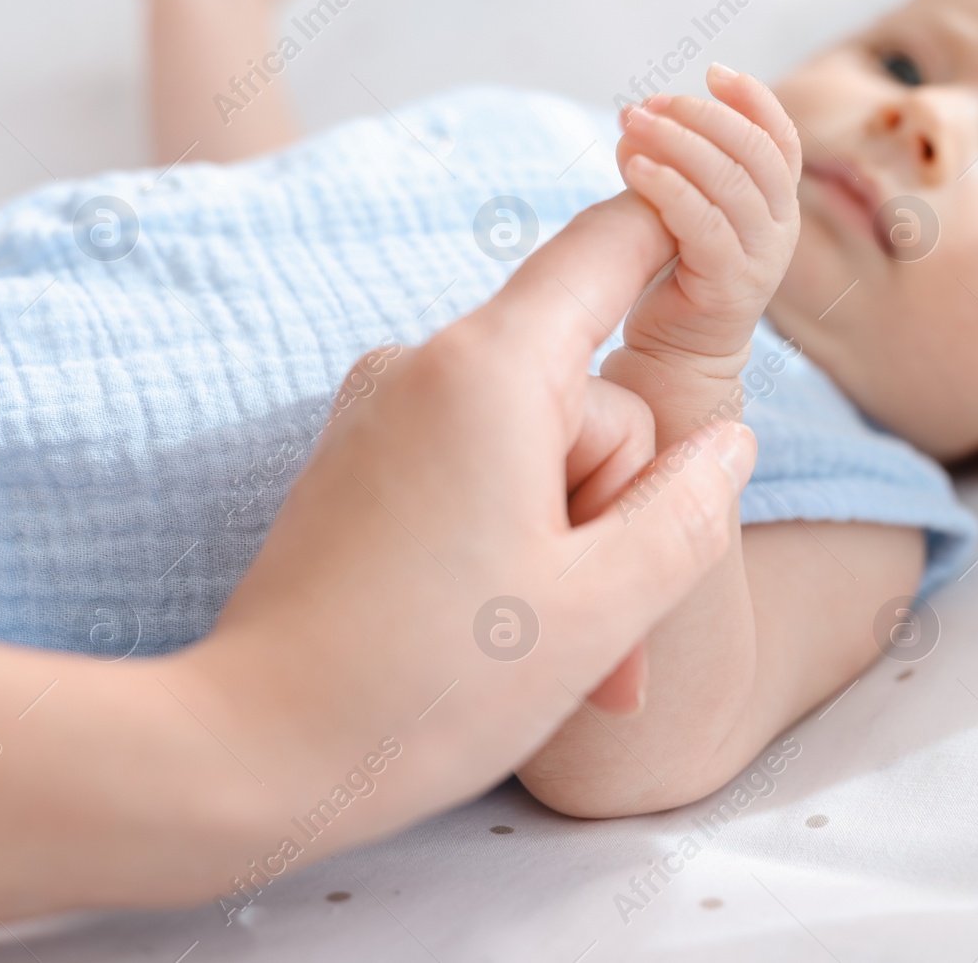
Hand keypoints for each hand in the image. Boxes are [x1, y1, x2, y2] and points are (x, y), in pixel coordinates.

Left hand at [187, 190, 758, 825]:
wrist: (246, 751)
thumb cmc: (427, 684)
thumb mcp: (602, 607)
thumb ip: (692, 513)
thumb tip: (730, 444)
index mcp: (491, 373)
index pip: (607, 247)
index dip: (677, 230)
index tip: (719, 226)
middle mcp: (426, 366)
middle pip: (587, 394)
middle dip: (619, 506)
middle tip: (613, 637)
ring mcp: (383, 415)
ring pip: (537, 446)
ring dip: (571, 544)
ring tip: (563, 660)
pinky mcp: (360, 467)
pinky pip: (476, 473)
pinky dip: (514, 544)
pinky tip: (511, 639)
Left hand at [611, 64, 801, 393]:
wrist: (678, 355)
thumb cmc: (676, 275)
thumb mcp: (684, 209)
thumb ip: (676, 166)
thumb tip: (638, 117)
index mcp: (776, 203)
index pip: (781, 139)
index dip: (753, 100)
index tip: (712, 70)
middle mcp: (779, 228)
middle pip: (757, 153)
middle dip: (702, 117)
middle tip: (648, 103)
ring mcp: (761, 260)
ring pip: (730, 184)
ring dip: (678, 145)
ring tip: (631, 125)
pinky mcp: (731, 287)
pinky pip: (704, 225)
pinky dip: (670, 189)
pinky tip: (635, 169)